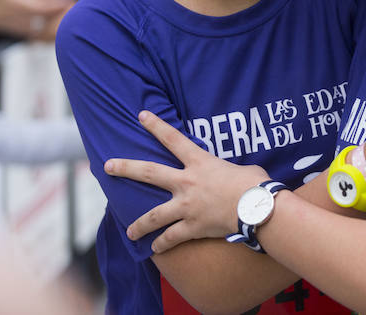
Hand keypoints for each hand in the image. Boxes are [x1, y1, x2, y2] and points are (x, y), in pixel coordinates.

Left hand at [104, 111, 268, 252]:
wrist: (257, 207)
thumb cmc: (256, 184)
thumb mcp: (241, 169)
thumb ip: (229, 171)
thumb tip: (234, 177)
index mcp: (200, 162)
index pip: (173, 139)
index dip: (156, 125)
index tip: (141, 115)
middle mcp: (187, 182)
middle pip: (149, 173)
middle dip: (126, 168)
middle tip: (107, 166)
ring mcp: (187, 206)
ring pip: (153, 215)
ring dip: (138, 224)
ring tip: (129, 231)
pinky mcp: (192, 227)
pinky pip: (171, 238)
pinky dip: (162, 245)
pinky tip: (154, 249)